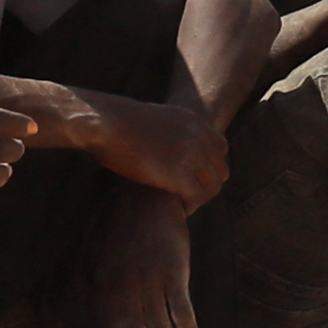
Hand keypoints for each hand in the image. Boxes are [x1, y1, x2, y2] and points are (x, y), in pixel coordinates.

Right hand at [74, 94, 231, 210]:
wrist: (107, 122)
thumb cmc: (117, 121)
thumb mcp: (156, 118)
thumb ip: (170, 130)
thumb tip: (163, 140)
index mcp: (194, 121)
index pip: (220, 148)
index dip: (210, 165)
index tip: (195, 176)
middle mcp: (198, 137)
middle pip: (221, 169)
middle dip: (207, 184)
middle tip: (190, 194)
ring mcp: (191, 155)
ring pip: (212, 186)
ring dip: (200, 198)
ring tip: (184, 204)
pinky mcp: (180, 175)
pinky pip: (197, 197)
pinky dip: (190, 206)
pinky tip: (179, 209)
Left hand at [76, 191, 199, 327]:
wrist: (147, 203)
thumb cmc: (127, 233)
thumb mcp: (107, 262)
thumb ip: (111, 290)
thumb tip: (116, 320)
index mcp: (109, 287)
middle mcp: (127, 288)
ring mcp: (150, 281)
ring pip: (163, 325)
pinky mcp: (173, 272)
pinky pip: (181, 309)